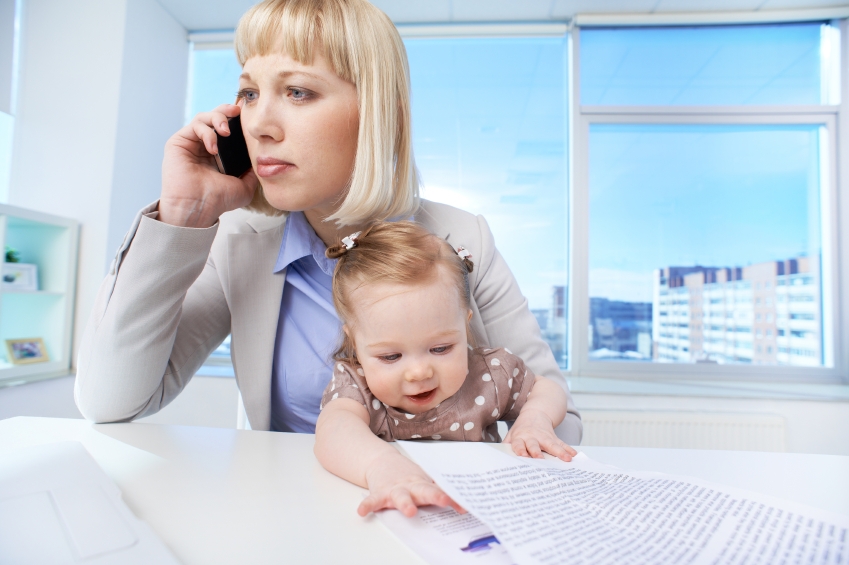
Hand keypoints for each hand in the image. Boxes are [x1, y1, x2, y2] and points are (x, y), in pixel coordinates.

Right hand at [160, 103, 258, 227]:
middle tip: (238, 112)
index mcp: (219, 154)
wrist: (199, 208)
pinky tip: (214, 147)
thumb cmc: (219, 200)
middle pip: (215, 117)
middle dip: (227, 111)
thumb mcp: (245, 185)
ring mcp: (191, 144)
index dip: (237, 120)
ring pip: (204, 117)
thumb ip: (253, 171)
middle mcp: (204, 146)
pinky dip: (207, 132)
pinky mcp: (178, 143)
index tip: (249, 116)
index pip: (228, 129)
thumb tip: (263, 159)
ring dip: (218, 119)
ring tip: (226, 132)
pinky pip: (194, 126)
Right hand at [359, 451, 464, 517]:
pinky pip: (372, 500)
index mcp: (423, 484)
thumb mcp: (424, 481)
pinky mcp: (379, 493)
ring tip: (410, 511)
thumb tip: (464, 506)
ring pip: (400, 496)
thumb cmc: (407, 476)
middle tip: (444, 501)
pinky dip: (367, 505)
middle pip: (423, 491)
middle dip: (434, 496)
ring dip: (405, 503)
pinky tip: (362, 512)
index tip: (463, 506)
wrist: (381, 461)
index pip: (440, 491)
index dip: (451, 498)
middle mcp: (410, 486)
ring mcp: (394, 489)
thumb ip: (439, 492)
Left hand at [504, 408, 576, 461]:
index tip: (522, 456)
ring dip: (559, 452)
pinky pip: (562, 444)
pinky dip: (568, 449)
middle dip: (536, 452)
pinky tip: (574, 455)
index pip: (518, 444)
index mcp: (520, 437)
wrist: (535, 413)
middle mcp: (532, 437)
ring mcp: (545, 437)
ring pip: (551, 445)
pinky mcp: (554, 438)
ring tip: (566, 459)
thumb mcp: (512, 435)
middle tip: (540, 459)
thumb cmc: (521, 429)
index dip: (520, 449)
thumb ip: (507, 445)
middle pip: (534, 445)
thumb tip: (498, 457)